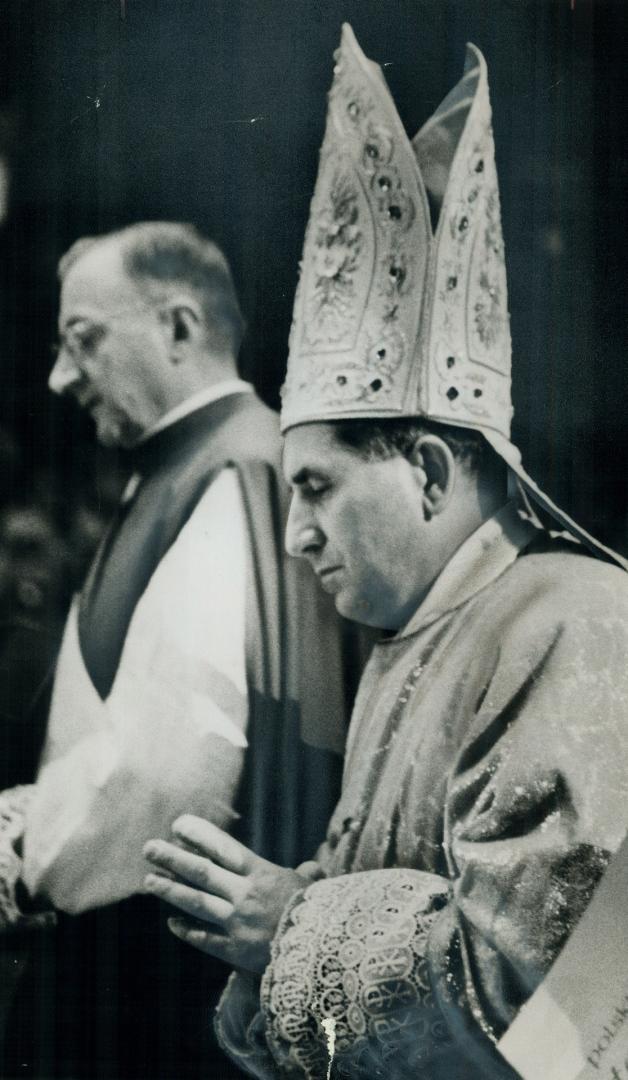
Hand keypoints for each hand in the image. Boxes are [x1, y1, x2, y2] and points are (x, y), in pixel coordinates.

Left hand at [143, 816, 314, 973]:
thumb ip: (306, 875)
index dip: (199, 835)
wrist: (325, 952)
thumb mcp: (314, 887)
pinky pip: (206, 939)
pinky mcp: (236, 951)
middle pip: (201, 872)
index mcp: (262, 873)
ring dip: (170, 890)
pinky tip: (172, 923)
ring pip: (197, 902)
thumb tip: (311, 868)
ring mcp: (238, 923)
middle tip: (149, 848)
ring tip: (148, 880)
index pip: (223, 848)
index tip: (177, 826)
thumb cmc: (321, 914)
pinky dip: (188, 931)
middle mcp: (245, 894)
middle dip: (173, 858)